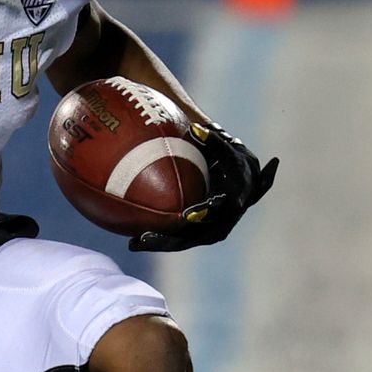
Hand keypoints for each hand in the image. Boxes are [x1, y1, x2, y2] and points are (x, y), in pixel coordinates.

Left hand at [131, 122, 276, 251]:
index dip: (205, 212)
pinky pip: (179, 239)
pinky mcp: (200, 233)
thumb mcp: (224, 146)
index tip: (187, 214)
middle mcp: (225, 220)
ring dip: (162, 243)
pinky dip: (160, 239)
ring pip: (186, 241)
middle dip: (172, 239)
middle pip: (198, 235)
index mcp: (235, 200)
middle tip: (145, 237)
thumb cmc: (228, 157)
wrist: (238, 177)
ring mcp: (212, 229)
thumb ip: (212, 139)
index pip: (220, 209)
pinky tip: (134, 241)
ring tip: (134, 243)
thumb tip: (194, 128)